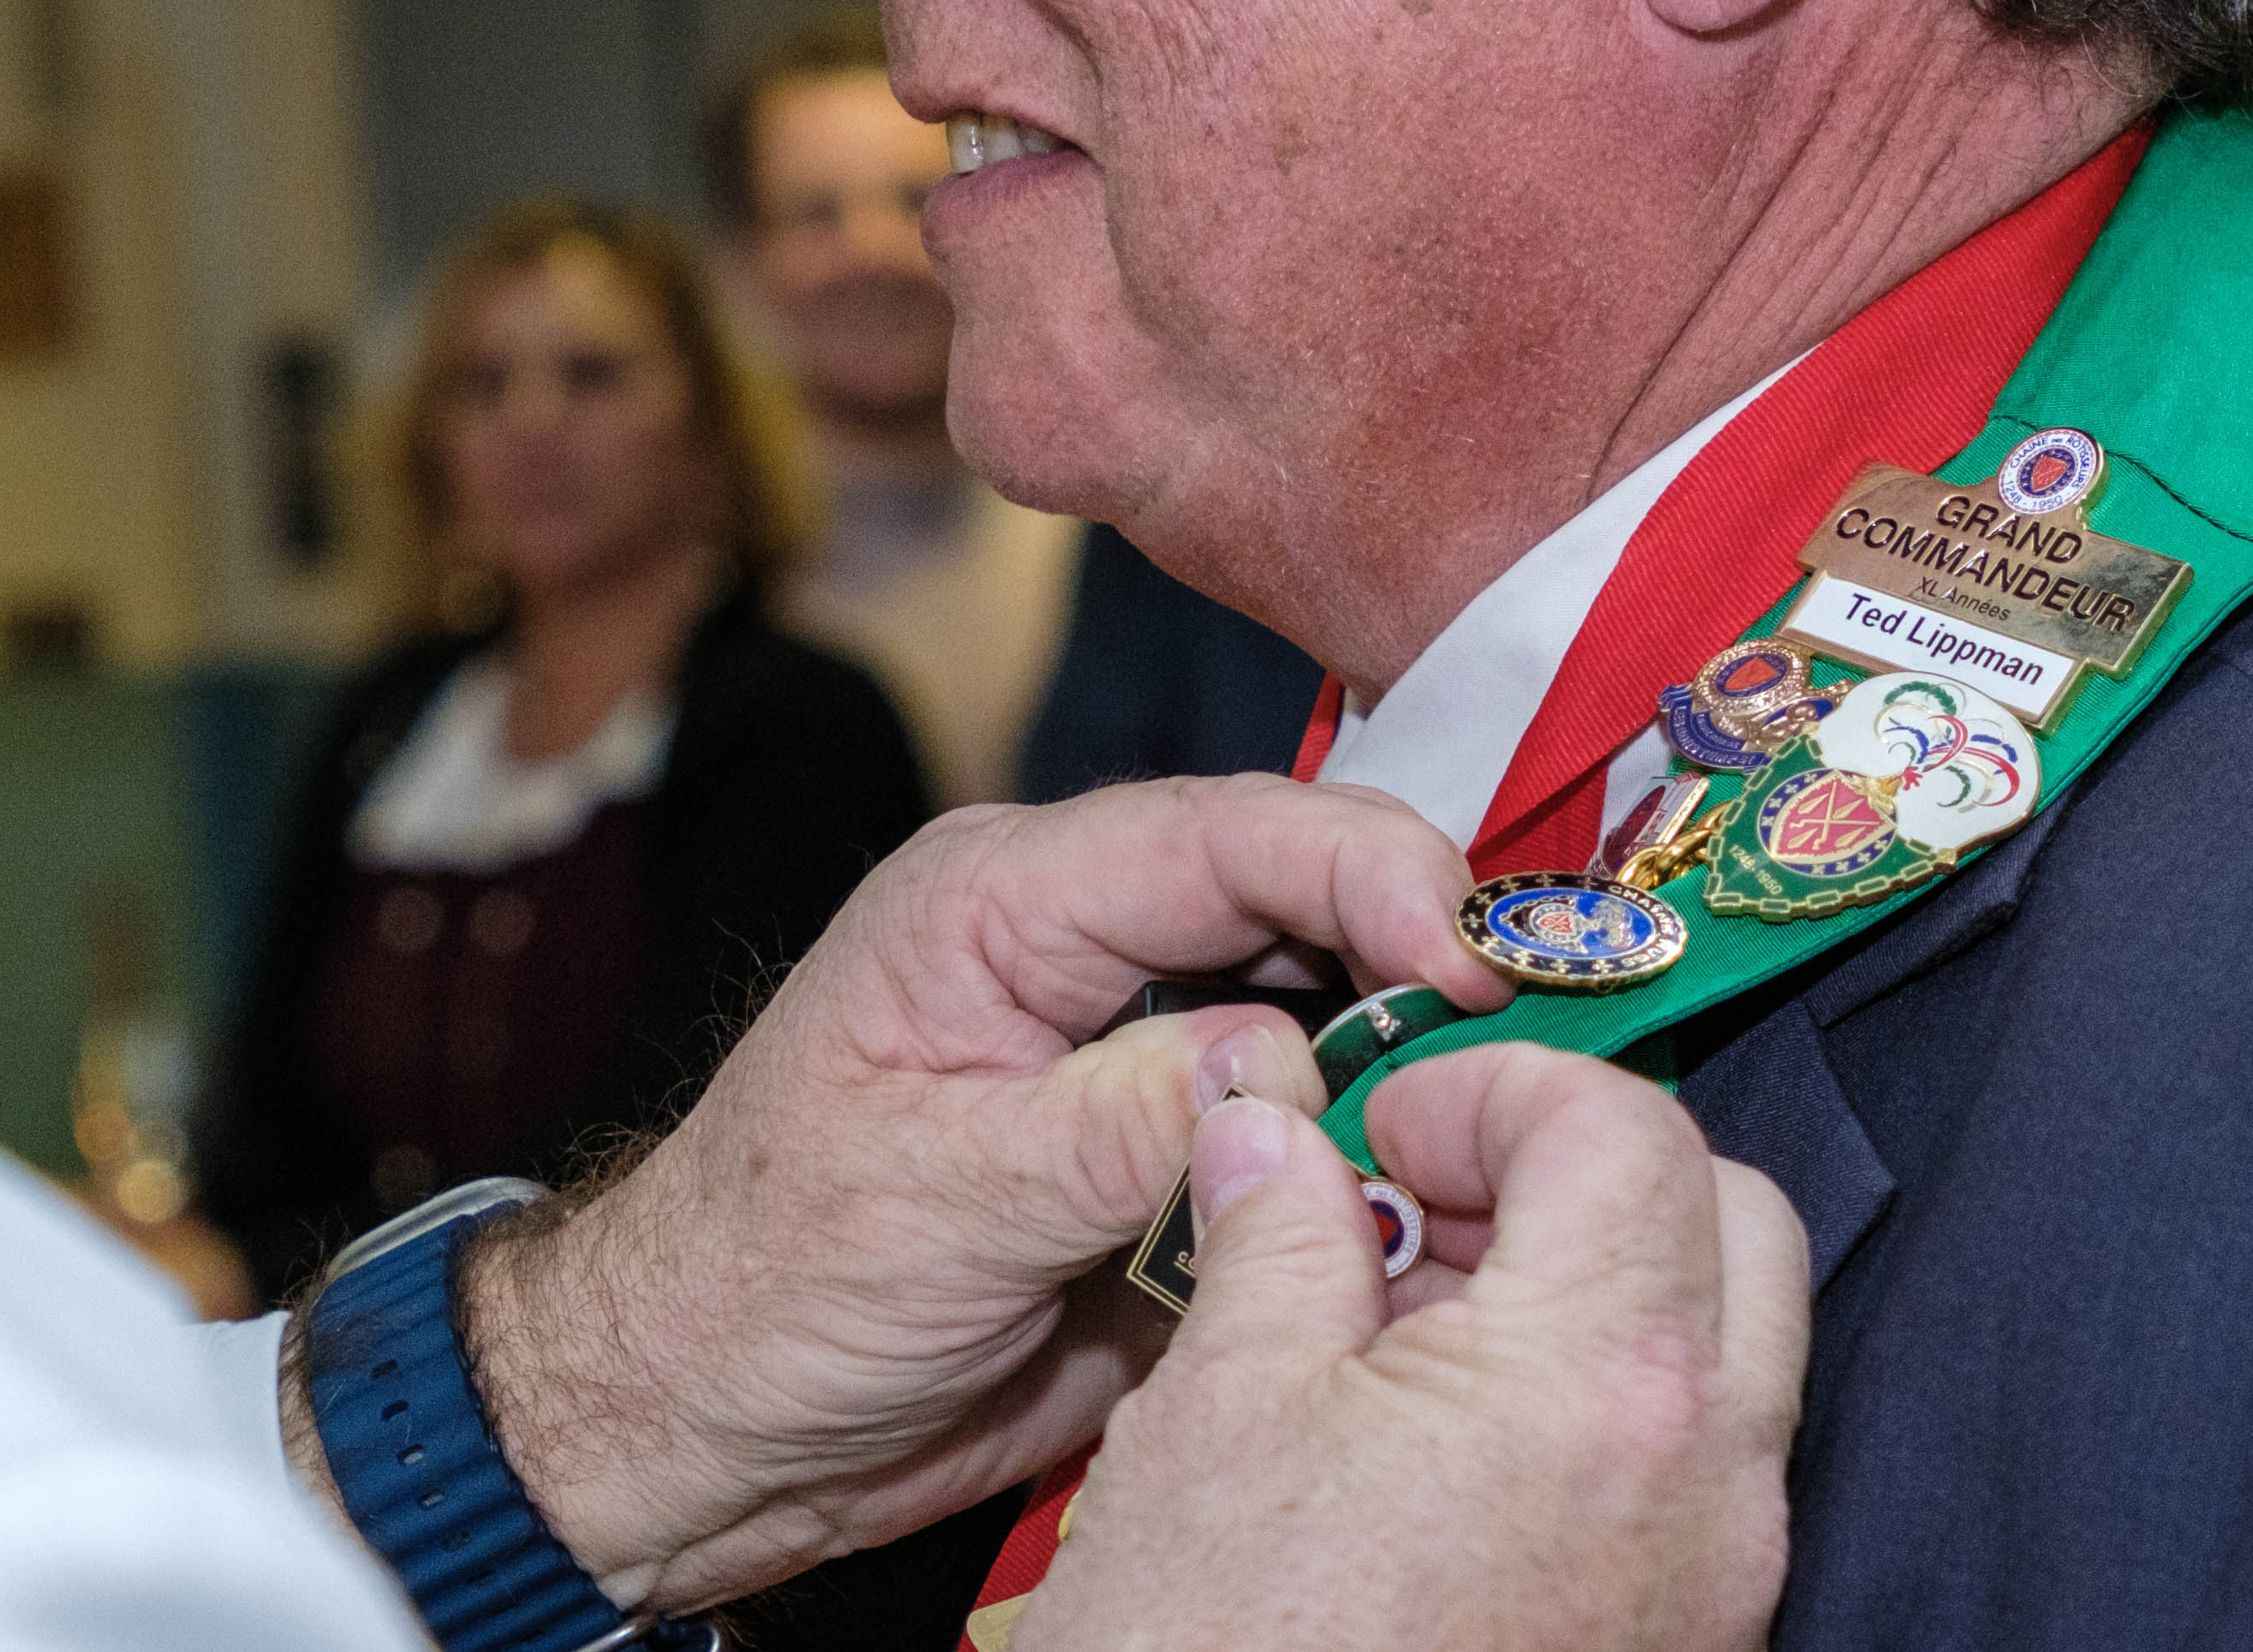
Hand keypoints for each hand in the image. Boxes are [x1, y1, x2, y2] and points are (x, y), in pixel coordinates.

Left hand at [456, 775, 1507, 1609]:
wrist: (698, 1420)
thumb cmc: (756, 1284)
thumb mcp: (932, 1198)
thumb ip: (1112, 1124)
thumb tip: (1284, 1060)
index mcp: (1000, 901)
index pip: (1224, 833)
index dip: (1369, 867)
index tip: (1474, 948)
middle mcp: (1079, 951)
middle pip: (1299, 898)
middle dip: (1430, 945)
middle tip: (1554, 1020)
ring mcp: (1131, 1058)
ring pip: (1326, 1012)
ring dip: (1421, 1053)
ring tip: (1528, 1104)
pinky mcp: (1166, 1163)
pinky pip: (1305, 1133)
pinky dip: (1381, 1155)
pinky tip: (1449, 1188)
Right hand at [1011, 1044, 1807, 1651]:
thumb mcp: (1219, 1408)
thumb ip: (1274, 1231)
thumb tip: (1272, 1133)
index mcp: (1604, 1385)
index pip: (1628, 1129)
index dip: (1492, 1091)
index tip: (1380, 1131)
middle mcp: (1710, 1483)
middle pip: (1732, 1221)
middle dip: (1585, 1168)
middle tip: (1426, 1199)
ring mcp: (1716, 1582)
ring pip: (1727, 1349)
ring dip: (1595, 1285)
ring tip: (1411, 1327)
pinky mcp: (1686, 1648)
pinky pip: (1693, 1472)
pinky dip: (1601, 1405)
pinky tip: (1442, 1440)